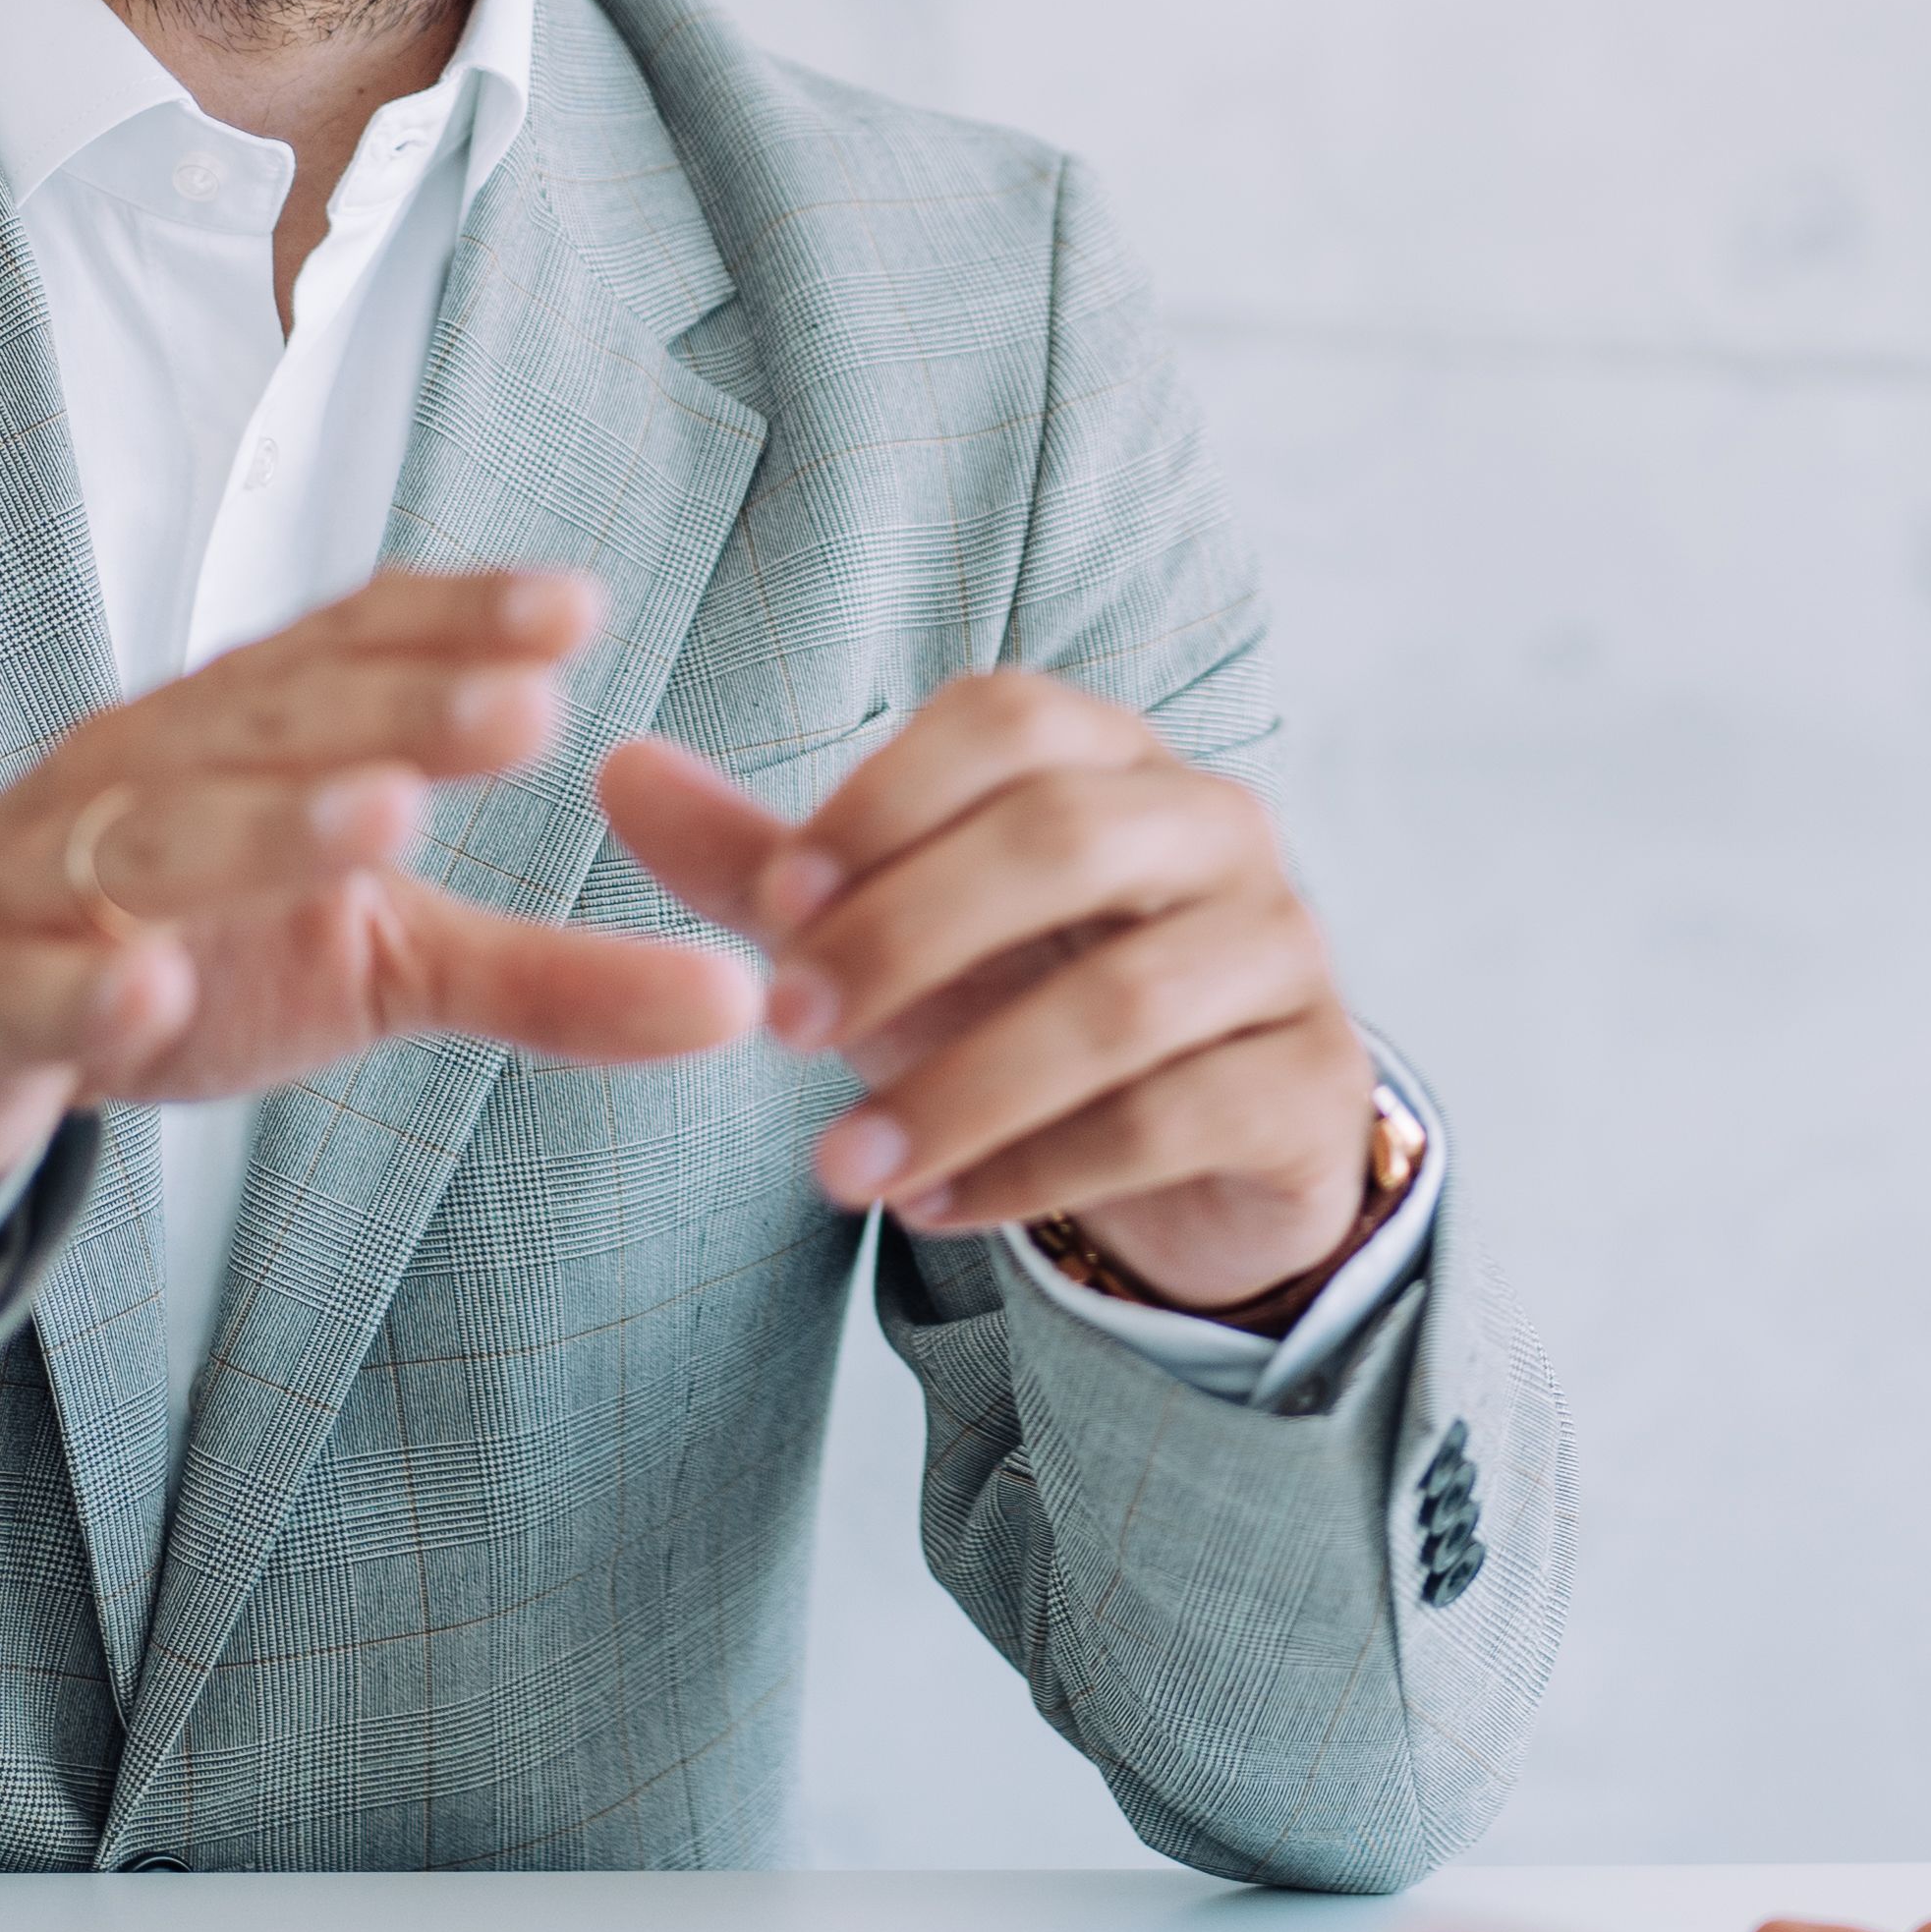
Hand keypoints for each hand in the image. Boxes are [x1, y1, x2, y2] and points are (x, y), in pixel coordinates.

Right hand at [0, 567, 761, 1242]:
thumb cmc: (172, 950)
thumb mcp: (380, 961)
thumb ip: (550, 976)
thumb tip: (740, 998)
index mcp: (250, 735)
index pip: (356, 649)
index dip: (456, 623)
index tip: (576, 607)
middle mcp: (153, 774)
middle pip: (280, 726)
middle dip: (402, 709)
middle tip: (525, 702)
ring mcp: (55, 880)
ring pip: (162, 840)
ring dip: (272, 825)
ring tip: (386, 817)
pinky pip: (33, 985)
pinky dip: (86, 986)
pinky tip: (147, 985)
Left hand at [597, 672, 1379, 1310]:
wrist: (1205, 1151)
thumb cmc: (1027, 1002)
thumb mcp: (893, 937)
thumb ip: (770, 864)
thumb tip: (618, 767)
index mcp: (1113, 759)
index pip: (1010, 719)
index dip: (887, 798)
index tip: (775, 903)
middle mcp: (1215, 829)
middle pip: (1066, 839)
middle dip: (905, 935)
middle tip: (783, 1034)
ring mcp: (1282, 952)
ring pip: (1124, 1002)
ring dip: (960, 1089)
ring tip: (837, 1169)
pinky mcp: (1312, 1083)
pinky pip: (1176, 1118)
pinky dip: (1038, 1170)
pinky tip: (934, 1212)